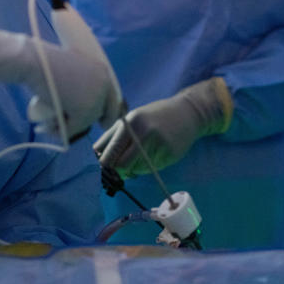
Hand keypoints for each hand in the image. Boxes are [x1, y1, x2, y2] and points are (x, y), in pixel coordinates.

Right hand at [0, 27, 121, 138]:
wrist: (35, 61)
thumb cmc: (45, 62)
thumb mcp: (71, 68)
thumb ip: (81, 83)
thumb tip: (82, 107)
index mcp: (103, 71)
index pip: (113, 99)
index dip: (109, 114)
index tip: (102, 125)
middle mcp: (104, 84)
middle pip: (100, 112)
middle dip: (84, 122)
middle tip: (64, 124)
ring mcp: (95, 98)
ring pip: (85, 122)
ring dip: (70, 127)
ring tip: (51, 125)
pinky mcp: (84, 111)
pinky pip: (74, 128)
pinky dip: (61, 131)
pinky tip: (48, 129)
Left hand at [94, 77, 231, 177]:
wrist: (186, 113)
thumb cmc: (152, 116)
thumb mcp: (130, 119)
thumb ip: (111, 137)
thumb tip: (97, 156)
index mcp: (130, 124)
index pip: (110, 155)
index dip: (106, 164)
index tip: (107, 165)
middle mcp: (145, 134)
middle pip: (122, 166)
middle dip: (120, 170)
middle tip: (123, 167)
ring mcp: (159, 145)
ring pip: (137, 170)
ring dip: (135, 168)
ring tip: (141, 154)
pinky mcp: (171, 155)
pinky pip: (151, 169)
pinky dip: (148, 166)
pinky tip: (154, 153)